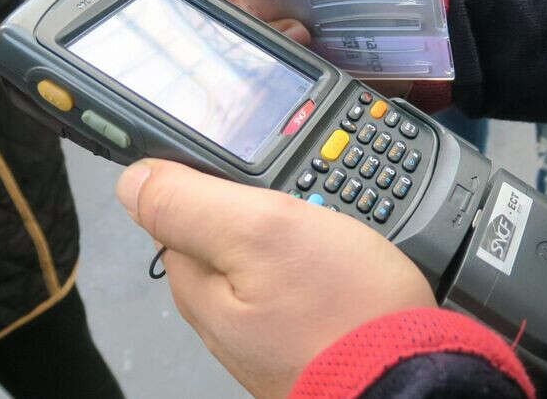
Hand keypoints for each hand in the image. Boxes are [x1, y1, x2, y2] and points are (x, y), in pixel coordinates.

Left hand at [116, 159, 435, 397]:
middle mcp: (223, 314)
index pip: (175, 211)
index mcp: (198, 286)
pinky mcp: (306, 335)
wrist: (413, 379)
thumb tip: (132, 180)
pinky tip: (344, 260)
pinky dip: (321, 261)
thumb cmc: (343, 313)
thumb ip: (191, 204)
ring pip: (270, 257)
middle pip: (226, 233)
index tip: (250, 168)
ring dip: (296, 233)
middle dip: (261, 206)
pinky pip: (303, 281)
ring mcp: (266, 327)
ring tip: (332, 227)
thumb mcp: (261, 233)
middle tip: (304, 199)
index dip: (206, 176)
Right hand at [151, 0, 413, 95]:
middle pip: (203, 42)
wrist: (425, 24)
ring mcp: (271, 58)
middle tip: (223, 51)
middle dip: (203, 52)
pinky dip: (263, 102)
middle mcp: (251, 21)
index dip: (160, 4)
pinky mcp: (292, 90)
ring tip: (277, 55)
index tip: (144, 17)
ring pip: (230, 75)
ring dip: (240, 76)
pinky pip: (262, 101)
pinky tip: (273, 98)